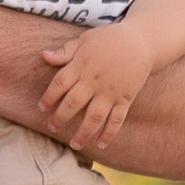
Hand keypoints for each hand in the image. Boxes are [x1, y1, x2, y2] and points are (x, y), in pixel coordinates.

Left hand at [38, 24, 151, 156]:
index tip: (41, 108)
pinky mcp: (126, 98)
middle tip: (52, 127)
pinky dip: (109, 133)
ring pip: (94, 117)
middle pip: (73, 103)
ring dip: (83, 133)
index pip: (59, 84)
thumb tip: (43, 56)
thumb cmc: (109, 39)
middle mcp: (94, 81)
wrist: (142, 40)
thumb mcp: (85, 40)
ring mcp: (111, 92)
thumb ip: (65, 51)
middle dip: (60, 118)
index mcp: (81, 66)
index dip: (48, 97)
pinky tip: (101, 145)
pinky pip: (117, 119)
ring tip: (74, 145)